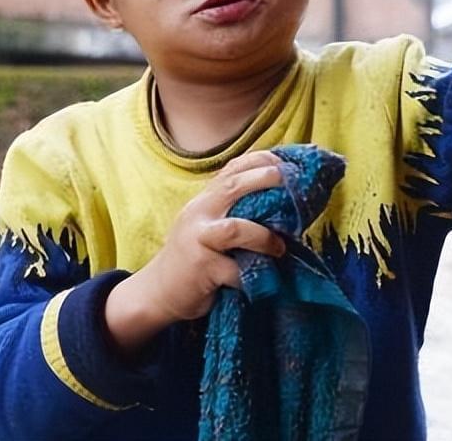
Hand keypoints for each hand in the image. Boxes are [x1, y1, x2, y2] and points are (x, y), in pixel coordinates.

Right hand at [104, 150, 286, 354]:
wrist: (158, 290)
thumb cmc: (194, 256)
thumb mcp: (208, 224)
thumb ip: (233, 209)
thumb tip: (281, 200)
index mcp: (205, 200)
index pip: (232, 169)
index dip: (261, 161)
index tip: (286, 162)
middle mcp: (199, 213)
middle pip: (233, 186)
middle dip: (265, 179)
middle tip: (292, 184)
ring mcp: (198, 239)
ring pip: (235, 229)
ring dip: (263, 237)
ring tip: (280, 248)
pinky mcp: (201, 268)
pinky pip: (234, 270)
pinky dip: (252, 275)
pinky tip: (264, 280)